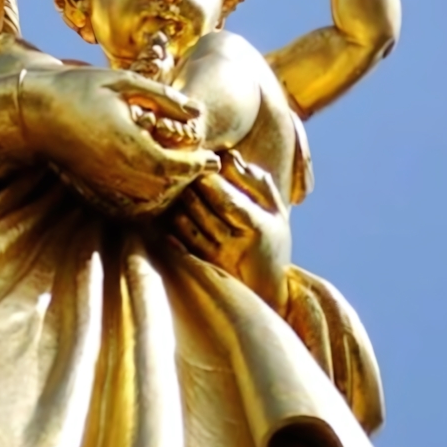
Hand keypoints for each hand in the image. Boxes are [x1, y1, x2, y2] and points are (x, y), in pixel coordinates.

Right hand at [19, 67, 219, 216]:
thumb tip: (197, 112)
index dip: (198, 166)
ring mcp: (104, 181)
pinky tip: (155, 180)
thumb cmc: (77, 88)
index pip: (174, 167)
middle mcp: (116, 169)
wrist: (32, 112)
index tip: (213, 158)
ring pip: (149, 201)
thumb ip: (163, 98)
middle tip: (203, 164)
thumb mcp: (123, 81)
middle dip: (187, 178)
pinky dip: (149, 197)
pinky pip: (129, 203)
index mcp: (127, 142)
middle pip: (166, 189)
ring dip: (170, 190)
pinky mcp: (95, 187)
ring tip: (182, 172)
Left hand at [170, 152, 291, 309]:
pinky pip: (178, 240)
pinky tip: (172, 213)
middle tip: (186, 170)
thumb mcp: (275, 213)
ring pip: (186, 222)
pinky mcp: (201, 267)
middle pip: (202, 208)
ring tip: (180, 188)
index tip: (204, 163)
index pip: (226, 199)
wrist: (268, 289)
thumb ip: (258, 183)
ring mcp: (216, 257)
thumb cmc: (271, 241)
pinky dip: (171, 224)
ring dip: (178, 202)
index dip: (210, 179)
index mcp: (257, 226)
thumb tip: (231, 156)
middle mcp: (236, 244)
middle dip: (190, 186)